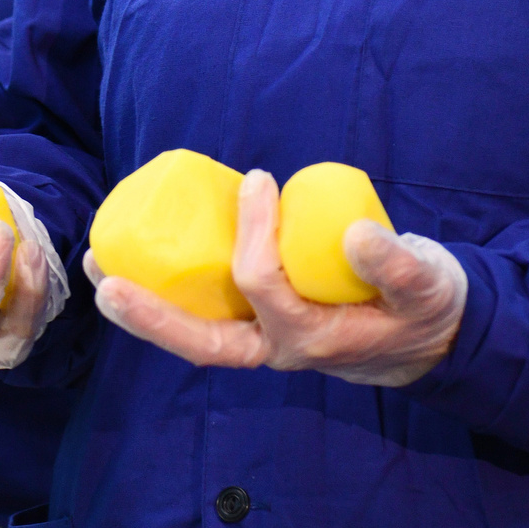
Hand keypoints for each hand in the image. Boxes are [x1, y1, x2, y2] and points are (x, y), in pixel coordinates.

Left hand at [91, 168, 464, 386]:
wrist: (428, 334)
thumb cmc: (425, 306)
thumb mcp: (427, 286)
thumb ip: (399, 266)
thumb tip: (358, 236)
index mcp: (314, 338)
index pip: (266, 287)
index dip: (255, 233)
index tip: (257, 180)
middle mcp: (277, 347)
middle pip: (203, 342)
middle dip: (152, 315)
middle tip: (105, 281)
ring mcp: (262, 339)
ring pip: (193, 334)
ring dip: (144, 308)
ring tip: (99, 268)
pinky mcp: (256, 323)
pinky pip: (203, 314)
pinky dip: (166, 295)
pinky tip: (134, 261)